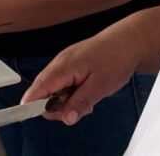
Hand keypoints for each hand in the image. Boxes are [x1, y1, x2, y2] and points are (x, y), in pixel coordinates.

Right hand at [21, 25, 142, 125]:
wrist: (128, 41)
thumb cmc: (115, 59)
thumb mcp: (100, 86)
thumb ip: (81, 103)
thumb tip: (66, 119)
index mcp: (63, 67)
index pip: (37, 88)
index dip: (31, 105)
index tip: (31, 117)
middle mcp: (59, 64)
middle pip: (44, 93)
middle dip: (58, 107)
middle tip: (81, 107)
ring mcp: (65, 64)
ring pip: (54, 91)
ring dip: (68, 101)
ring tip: (89, 97)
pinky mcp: (71, 66)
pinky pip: (63, 85)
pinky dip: (72, 93)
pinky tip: (87, 92)